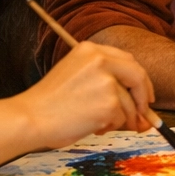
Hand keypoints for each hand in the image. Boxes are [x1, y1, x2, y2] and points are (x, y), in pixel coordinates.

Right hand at [18, 41, 156, 147]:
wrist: (30, 118)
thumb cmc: (49, 105)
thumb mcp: (78, 81)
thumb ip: (109, 87)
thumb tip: (144, 113)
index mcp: (89, 50)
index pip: (127, 60)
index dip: (139, 79)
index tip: (143, 94)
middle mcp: (100, 59)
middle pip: (138, 75)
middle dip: (143, 96)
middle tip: (144, 114)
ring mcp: (106, 80)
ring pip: (129, 103)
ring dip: (120, 118)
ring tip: (97, 123)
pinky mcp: (110, 102)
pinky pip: (122, 118)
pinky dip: (111, 126)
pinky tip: (91, 126)